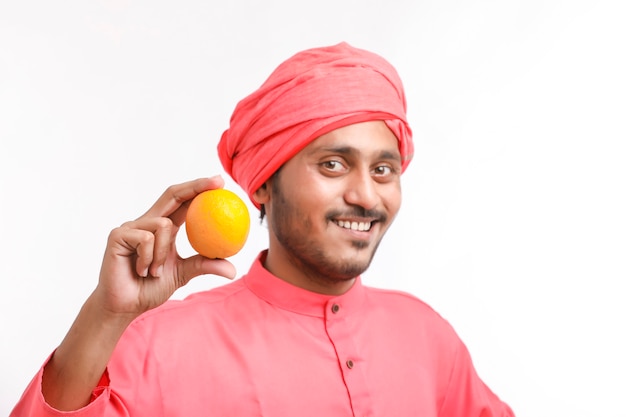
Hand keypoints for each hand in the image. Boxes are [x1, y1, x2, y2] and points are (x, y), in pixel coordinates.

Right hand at [93, 176, 236, 317]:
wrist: (124, 306)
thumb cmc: (149, 288)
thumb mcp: (183, 273)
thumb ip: (204, 265)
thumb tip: (233, 270)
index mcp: (163, 228)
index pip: (183, 201)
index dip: (200, 189)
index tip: (220, 183)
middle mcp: (148, 221)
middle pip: (172, 194)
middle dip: (196, 186)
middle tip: (217, 182)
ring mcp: (131, 227)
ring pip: (163, 225)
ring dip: (163, 253)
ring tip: (154, 271)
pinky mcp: (118, 235)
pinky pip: (146, 239)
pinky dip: (149, 258)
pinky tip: (141, 271)